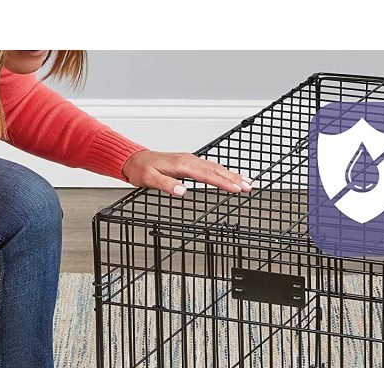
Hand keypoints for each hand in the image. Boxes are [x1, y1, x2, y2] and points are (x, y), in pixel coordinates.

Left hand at [122, 150, 252, 196]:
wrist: (134, 159)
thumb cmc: (141, 169)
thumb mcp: (150, 180)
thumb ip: (167, 185)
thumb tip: (182, 191)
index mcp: (182, 164)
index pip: (207, 175)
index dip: (223, 182)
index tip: (235, 189)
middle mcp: (189, 160)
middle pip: (216, 169)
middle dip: (234, 178)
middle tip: (248, 187)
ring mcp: (190, 160)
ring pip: (215, 167)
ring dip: (231, 175)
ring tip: (245, 183)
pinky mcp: (189, 163)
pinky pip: (210, 166)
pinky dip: (222, 172)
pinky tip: (229, 177)